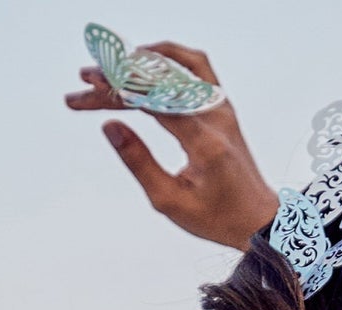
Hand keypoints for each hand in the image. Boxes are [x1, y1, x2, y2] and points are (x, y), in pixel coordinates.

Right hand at [66, 43, 278, 248]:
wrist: (258, 217)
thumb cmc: (215, 217)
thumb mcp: (169, 201)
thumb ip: (139, 162)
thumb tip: (109, 126)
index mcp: (204, 142)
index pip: (154, 101)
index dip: (117, 87)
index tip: (87, 83)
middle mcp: (216, 115)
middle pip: (159, 81)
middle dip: (117, 78)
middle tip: (83, 81)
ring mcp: (222, 106)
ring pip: (177, 65)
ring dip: (139, 62)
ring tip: (107, 67)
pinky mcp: (222, 104)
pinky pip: (195, 66)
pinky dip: (166, 59)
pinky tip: (142, 60)